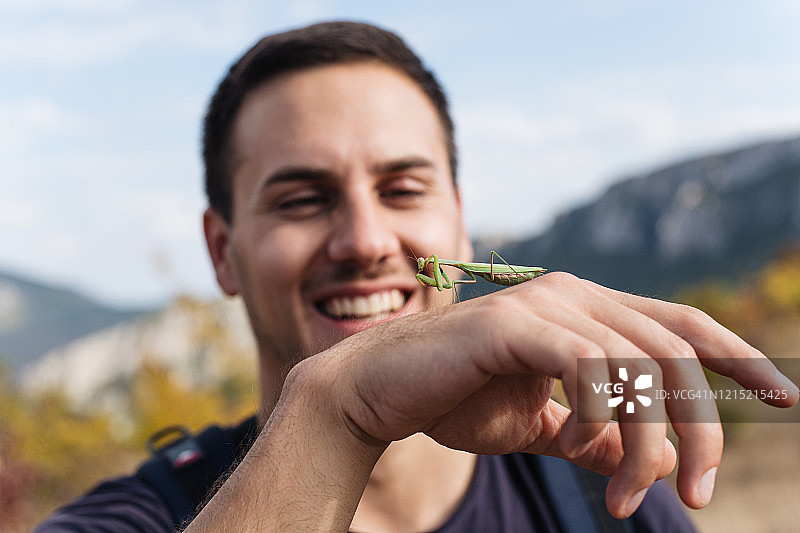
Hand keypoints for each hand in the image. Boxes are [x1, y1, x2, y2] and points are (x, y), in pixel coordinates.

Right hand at [298, 272, 798, 517]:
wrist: (381, 390)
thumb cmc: (459, 400)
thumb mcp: (545, 426)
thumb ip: (599, 435)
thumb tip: (657, 461)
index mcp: (586, 309)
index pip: (680, 325)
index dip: (735, 356)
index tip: (781, 398)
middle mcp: (573, 293)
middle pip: (673, 351)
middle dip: (701, 426)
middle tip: (700, 493)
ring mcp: (544, 303)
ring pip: (637, 365)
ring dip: (650, 440)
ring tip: (631, 500)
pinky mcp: (513, 324)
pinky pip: (586, 367)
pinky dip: (599, 416)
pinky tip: (580, 450)